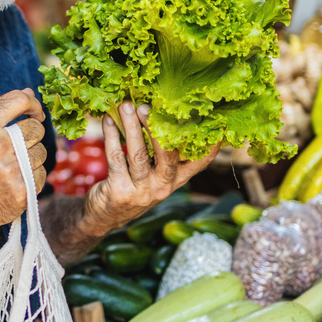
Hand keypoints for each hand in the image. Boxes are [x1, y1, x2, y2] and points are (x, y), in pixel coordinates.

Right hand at [0, 89, 46, 244]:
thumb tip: (28, 92)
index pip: (17, 100)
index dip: (32, 103)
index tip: (35, 112)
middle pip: (35, 128)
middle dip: (32, 135)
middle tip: (21, 145)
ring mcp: (11, 168)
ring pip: (41, 152)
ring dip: (33, 157)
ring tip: (14, 166)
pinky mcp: (22, 189)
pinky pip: (42, 174)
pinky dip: (33, 177)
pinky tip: (16, 181)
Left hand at [81, 101, 218, 236]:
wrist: (104, 216)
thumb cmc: (131, 186)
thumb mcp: (151, 175)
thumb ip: (159, 152)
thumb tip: (159, 111)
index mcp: (175, 180)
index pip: (199, 163)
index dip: (210, 145)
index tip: (218, 124)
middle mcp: (162, 187)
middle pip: (167, 155)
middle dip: (156, 127)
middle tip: (146, 106)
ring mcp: (141, 191)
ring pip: (139, 153)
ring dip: (131, 127)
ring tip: (126, 106)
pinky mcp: (120, 191)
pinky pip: (116, 158)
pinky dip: (111, 136)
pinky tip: (108, 121)